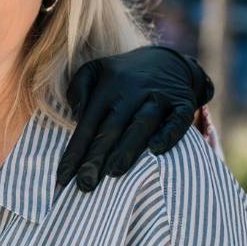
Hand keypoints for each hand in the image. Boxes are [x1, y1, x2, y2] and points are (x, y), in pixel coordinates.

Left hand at [57, 46, 213, 189]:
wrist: (168, 61)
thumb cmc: (123, 76)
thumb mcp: (95, 70)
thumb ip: (78, 89)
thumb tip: (75, 115)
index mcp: (108, 87)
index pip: (88, 124)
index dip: (75, 151)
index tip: (63, 178)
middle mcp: (133, 91)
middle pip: (112, 128)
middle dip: (97, 158)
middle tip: (85, 184)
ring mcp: (159, 97)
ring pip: (141, 125)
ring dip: (127, 149)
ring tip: (114, 173)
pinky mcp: (183, 104)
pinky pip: (177, 121)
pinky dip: (168, 134)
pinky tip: (156, 150)